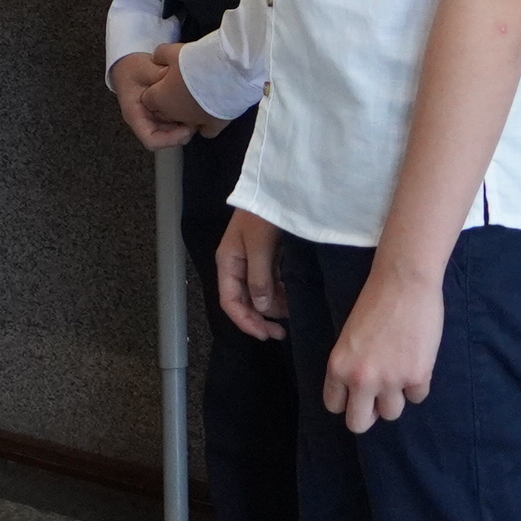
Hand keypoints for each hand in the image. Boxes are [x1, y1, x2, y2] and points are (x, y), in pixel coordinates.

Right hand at [108, 50, 195, 150]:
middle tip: (198, 118)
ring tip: (197, 111)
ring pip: (173, 133)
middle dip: (183, 132)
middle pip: (165, 140)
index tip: (187, 129)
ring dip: (186, 125)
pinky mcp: (162, 115)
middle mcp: (144, 122)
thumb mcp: (145, 68)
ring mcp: (154, 120)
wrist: (127, 64)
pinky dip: (186, 117)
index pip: (151, 140)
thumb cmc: (132, 68)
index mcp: (135, 115)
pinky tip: (192, 104)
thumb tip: (180, 81)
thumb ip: (162, 76)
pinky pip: (176, 123)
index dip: (171, 139)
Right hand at [211, 207, 284, 342]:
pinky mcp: (267, 257)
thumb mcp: (260, 245)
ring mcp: (252, 262)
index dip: (245, 321)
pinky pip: (270, 283)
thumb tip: (262, 307)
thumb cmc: (263, 213)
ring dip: (272, 307)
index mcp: (228, 262)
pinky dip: (279, 293)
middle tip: (281, 332)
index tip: (265, 335)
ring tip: (291, 311)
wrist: (278, 186)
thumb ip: (259, 277)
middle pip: (243, 301)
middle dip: (260, 318)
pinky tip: (291, 297)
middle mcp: (237, 265)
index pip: (229, 301)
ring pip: (258, 294)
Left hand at [320, 258, 443, 431]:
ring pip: (392, 413)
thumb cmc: (375, 303)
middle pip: (358, 424)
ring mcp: (390, 380)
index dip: (347, 401)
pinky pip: (417, 397)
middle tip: (378, 400)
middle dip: (369, 414)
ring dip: (396, 397)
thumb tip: (361, 393)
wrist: (404, 282)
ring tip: (400, 371)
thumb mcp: (349, 338)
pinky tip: (417, 360)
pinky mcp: (418, 376)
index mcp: (338, 367)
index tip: (357, 394)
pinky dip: (418, 384)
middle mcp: (360, 379)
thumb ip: (351, 366)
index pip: (334, 406)